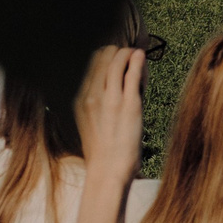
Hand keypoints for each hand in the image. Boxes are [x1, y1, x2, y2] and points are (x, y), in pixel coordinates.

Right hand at [73, 45, 146, 187]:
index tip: (117, 55)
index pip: (90, 64)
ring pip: (117, 62)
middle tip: (130, 54)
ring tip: (137, 54)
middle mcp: (91, 96)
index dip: (105, 55)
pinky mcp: (128, 105)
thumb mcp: (91, 120)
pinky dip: (138, 62)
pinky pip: (133, 75)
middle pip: (101, 58)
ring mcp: (110, 100)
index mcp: (80, 99)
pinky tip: (142, 56)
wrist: (107, 171)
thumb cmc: (103, 149)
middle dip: (117, 52)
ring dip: (128, 54)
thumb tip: (114, 84)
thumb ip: (99, 101)